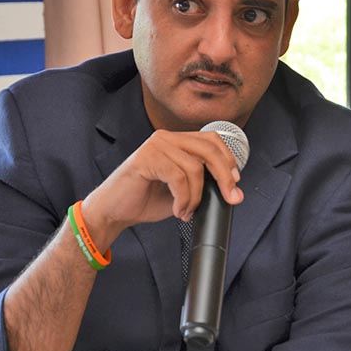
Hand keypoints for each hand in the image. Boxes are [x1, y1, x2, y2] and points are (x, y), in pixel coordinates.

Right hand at [83, 129, 243, 247]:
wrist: (114, 211)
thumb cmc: (145, 199)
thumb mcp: (182, 191)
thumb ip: (203, 185)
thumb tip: (232, 190)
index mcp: (176, 141)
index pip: (212, 140)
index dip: (228, 160)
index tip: (235, 182)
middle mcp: (166, 138)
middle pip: (208, 149)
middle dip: (224, 177)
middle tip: (229, 197)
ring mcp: (155, 145)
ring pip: (194, 168)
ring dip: (196, 196)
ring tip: (187, 211)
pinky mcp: (145, 158)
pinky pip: (177, 177)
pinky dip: (183, 198)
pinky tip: (178, 210)